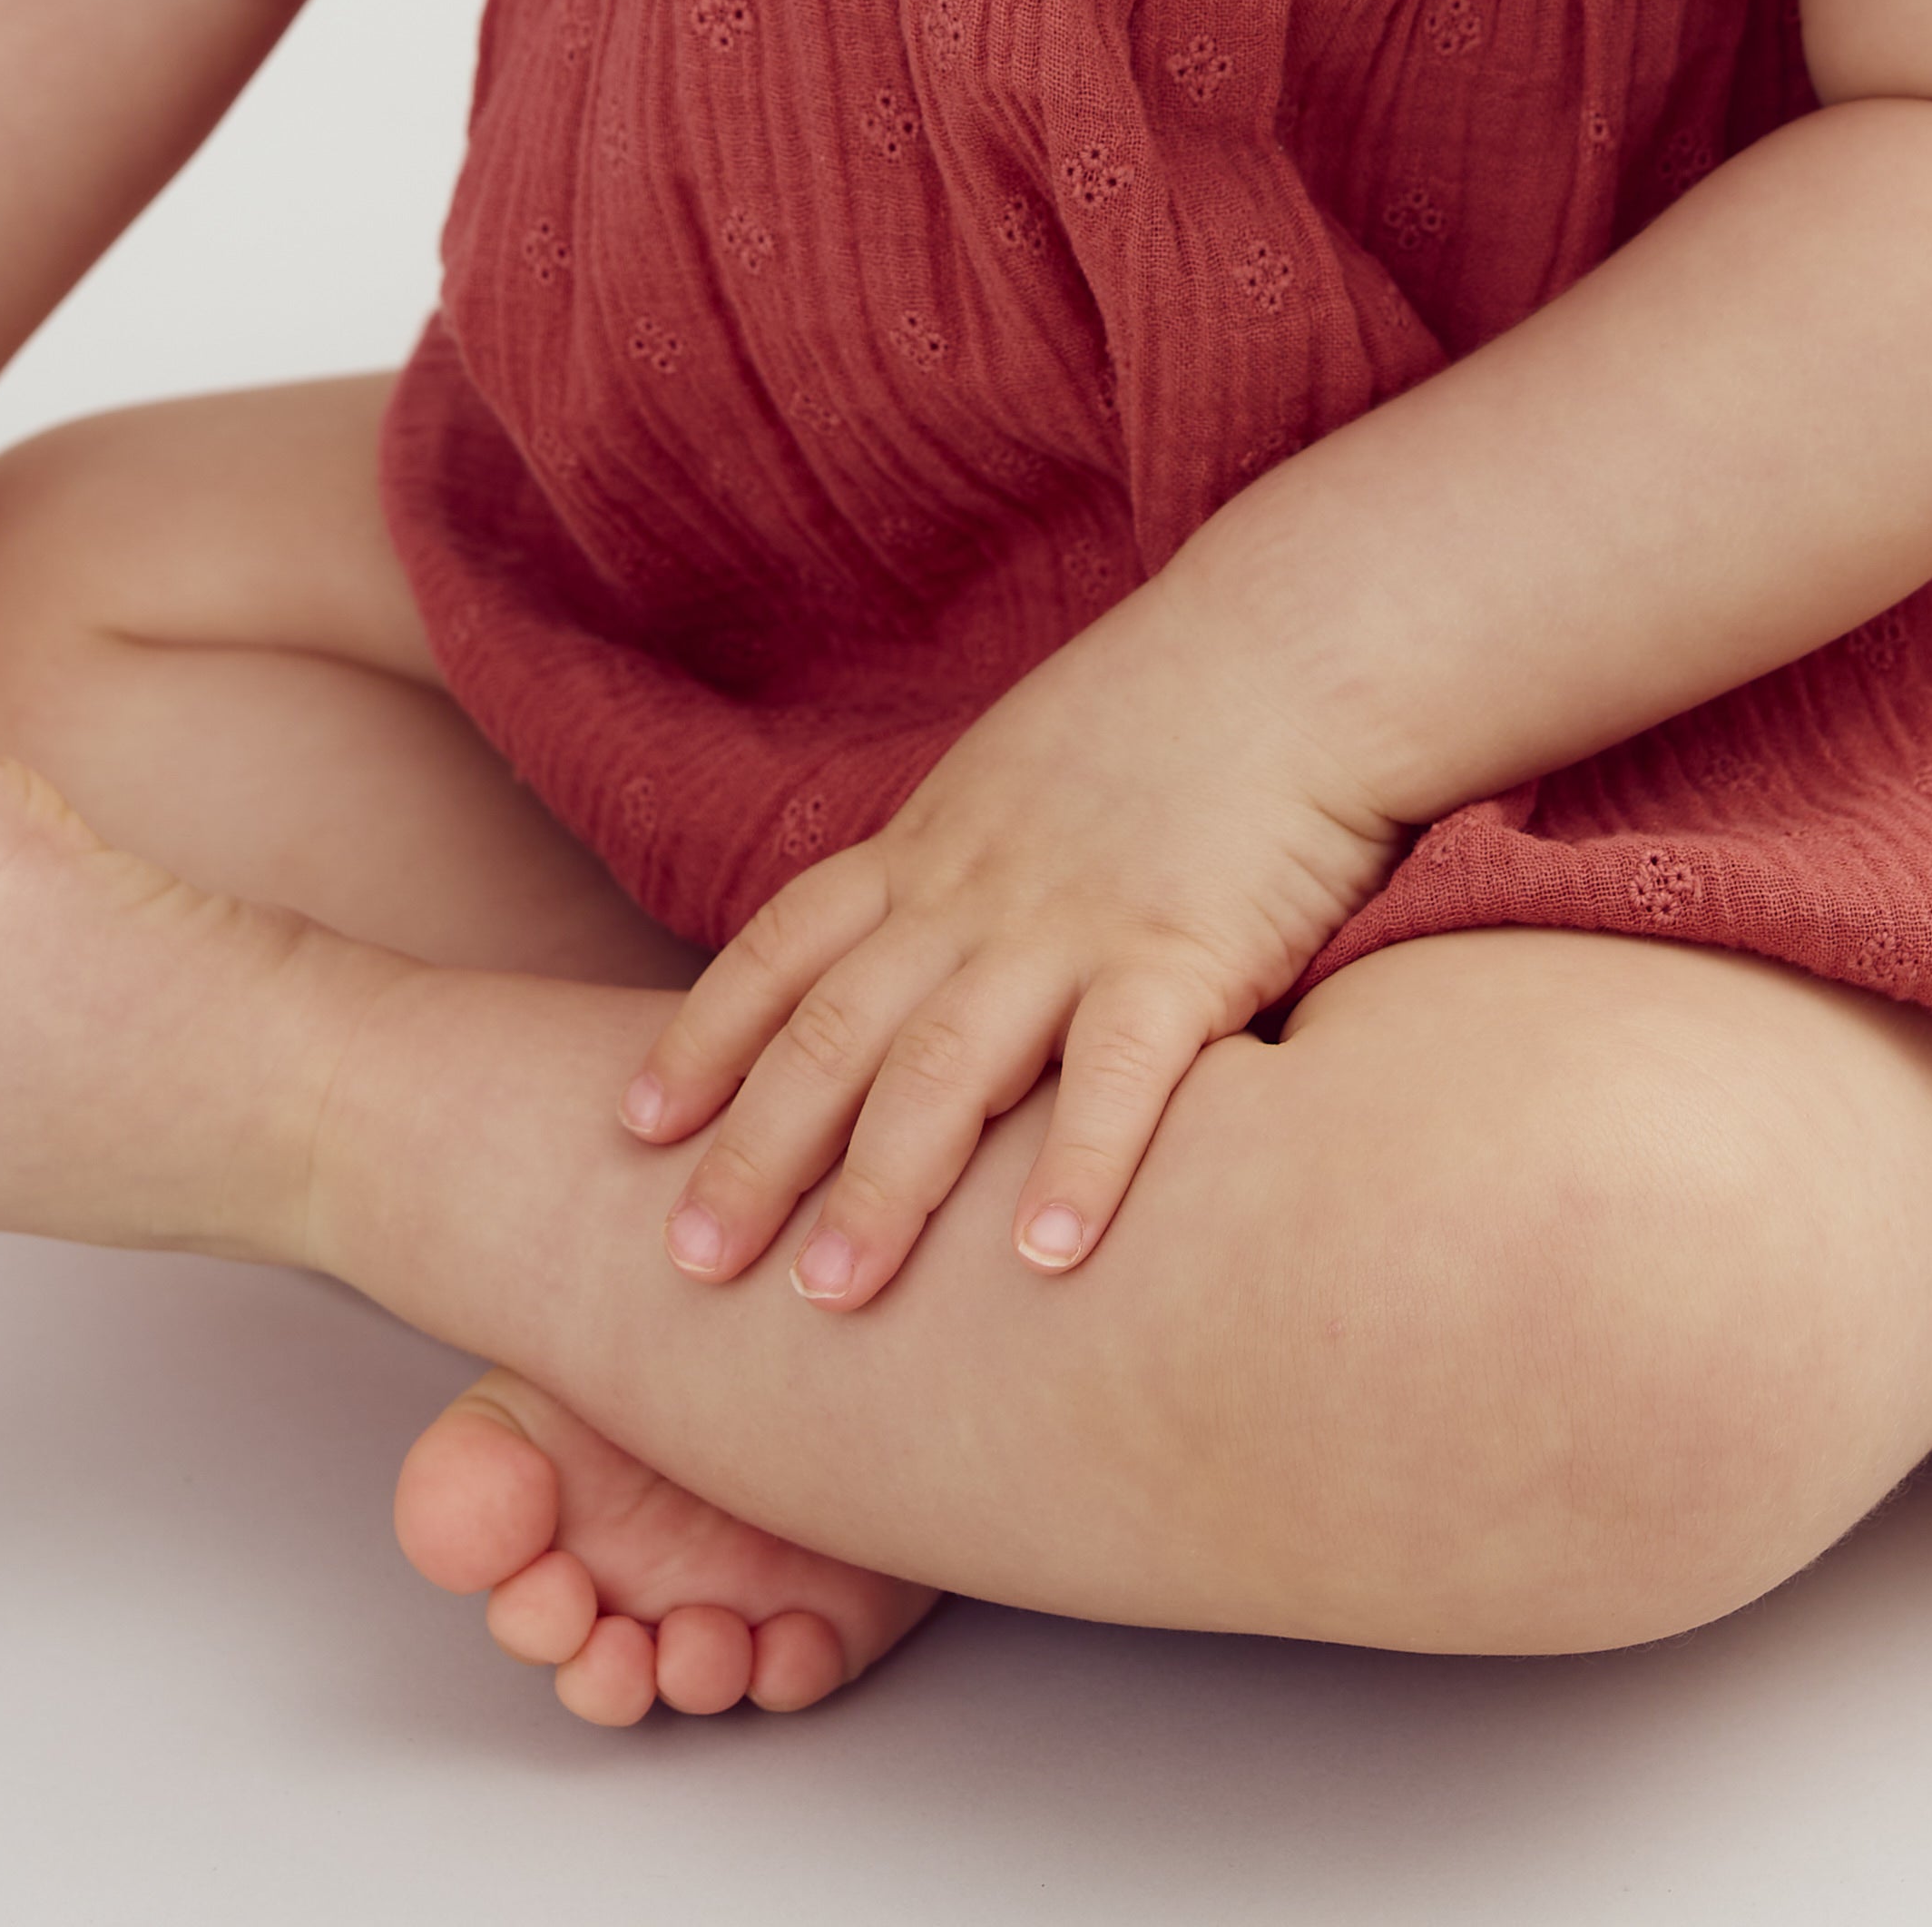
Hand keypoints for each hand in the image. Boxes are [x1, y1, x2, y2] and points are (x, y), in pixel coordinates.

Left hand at [615, 583, 1403, 1309]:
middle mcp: (977, 888)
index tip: (631, 1128)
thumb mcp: (1027, 770)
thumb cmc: (1177, 711)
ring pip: (949, 1062)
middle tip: (685, 1260)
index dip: (705, 1038)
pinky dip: (1078, 1163)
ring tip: (828, 1294)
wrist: (1300, 637)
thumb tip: (918, 949)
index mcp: (935, 843)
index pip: (784, 947)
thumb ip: (965, 864)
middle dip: (754, 1150)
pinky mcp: (1183, 946)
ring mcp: (1074, 919)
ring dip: (882, 1183)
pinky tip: (1048, 1261)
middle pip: (838, 1028)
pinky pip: (1119, 1069)